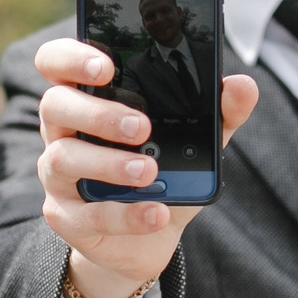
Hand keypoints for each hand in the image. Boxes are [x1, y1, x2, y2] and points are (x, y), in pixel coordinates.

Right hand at [34, 38, 258, 297]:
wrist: (148, 239)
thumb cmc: (163, 177)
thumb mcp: (194, 143)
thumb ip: (218, 114)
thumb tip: (243, 86)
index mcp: (87, 99)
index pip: (55, 63)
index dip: (70, 58)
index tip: (106, 67)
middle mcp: (63, 131)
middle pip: (54, 105)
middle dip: (97, 112)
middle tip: (141, 126)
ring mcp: (58, 175)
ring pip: (63, 158)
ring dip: (108, 163)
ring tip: (149, 171)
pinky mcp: (65, 216)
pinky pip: (87, 214)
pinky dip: (125, 214)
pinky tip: (156, 212)